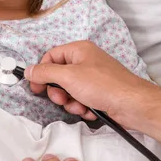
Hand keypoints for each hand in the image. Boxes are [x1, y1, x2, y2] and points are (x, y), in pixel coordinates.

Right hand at [25, 40, 147, 126]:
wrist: (132, 105)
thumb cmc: (103, 86)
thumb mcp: (68, 77)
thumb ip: (45, 73)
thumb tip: (28, 71)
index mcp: (79, 50)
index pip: (51, 57)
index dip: (42, 72)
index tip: (37, 88)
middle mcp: (86, 61)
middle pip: (59, 76)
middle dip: (58, 92)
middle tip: (62, 99)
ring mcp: (93, 78)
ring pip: (69, 91)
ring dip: (71, 102)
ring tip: (81, 106)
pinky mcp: (99, 93)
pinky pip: (81, 100)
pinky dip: (83, 107)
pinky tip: (91, 110)